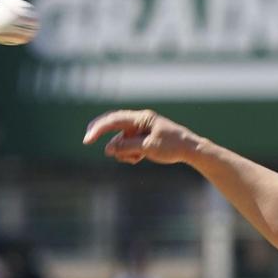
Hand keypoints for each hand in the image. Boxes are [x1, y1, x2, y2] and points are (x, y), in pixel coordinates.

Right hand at [82, 109, 203, 165]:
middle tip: (87, 140)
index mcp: (141, 118)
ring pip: (121, 140)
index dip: (99, 129)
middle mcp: (138, 121)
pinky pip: (128, 145)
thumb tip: (108, 149)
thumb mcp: (149, 148)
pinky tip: (139, 158)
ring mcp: (139, 130)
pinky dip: (130, 153)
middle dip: (102, 134)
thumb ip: (128, 147)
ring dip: (123, 151)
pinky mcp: (141, 138)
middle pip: (113, 125)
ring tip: (136, 159)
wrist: (190, 149)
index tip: (88, 139)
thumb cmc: (172, 146)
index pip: (114, 120)